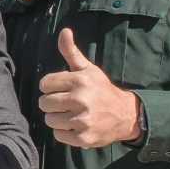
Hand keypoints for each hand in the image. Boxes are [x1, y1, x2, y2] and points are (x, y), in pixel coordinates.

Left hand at [38, 29, 142, 149]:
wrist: (125, 114)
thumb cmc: (101, 89)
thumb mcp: (87, 68)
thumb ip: (71, 51)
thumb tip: (64, 31)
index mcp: (80, 80)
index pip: (44, 84)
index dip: (50, 87)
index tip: (61, 89)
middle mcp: (81, 99)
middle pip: (44, 103)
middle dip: (52, 103)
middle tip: (65, 103)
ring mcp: (82, 120)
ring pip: (49, 120)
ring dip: (57, 118)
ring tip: (71, 114)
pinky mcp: (83, 137)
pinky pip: (58, 135)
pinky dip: (64, 132)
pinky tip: (75, 126)